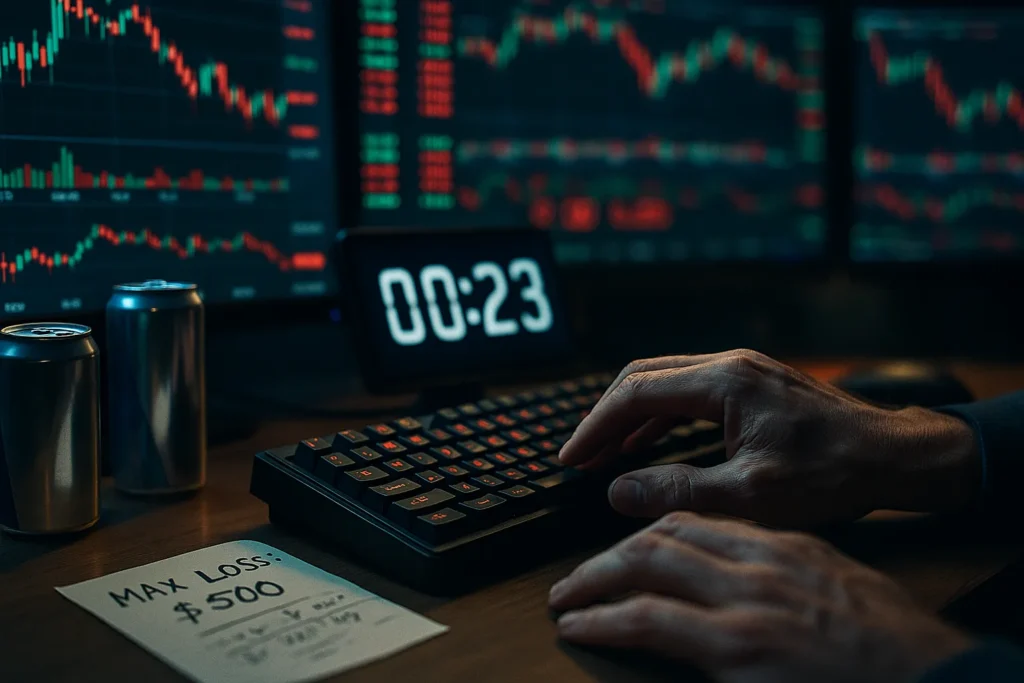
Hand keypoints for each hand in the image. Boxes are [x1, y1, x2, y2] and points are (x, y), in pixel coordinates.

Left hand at [550, 513, 972, 682]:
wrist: (932, 674)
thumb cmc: (889, 642)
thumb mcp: (834, 588)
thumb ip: (779, 571)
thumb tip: (732, 575)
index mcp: (783, 544)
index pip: (696, 521)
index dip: (648, 530)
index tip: (624, 547)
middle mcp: (759, 561)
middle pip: (663, 534)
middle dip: (612, 552)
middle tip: (579, 576)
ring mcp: (746, 600)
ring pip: (645, 564)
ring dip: (595, 578)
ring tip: (567, 597)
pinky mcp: (737, 646)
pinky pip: (647, 620)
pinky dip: (603, 618)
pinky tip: (580, 626)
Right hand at [559, 350, 979, 527]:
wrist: (894, 455)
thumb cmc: (832, 472)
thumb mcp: (750, 494)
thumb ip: (678, 490)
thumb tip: (618, 489)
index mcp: (724, 381)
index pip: (635, 393)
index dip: (594, 427)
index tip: (570, 458)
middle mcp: (729, 364)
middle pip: (643, 377)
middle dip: (604, 417)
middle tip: (578, 456)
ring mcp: (742, 370)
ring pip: (664, 382)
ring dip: (629, 416)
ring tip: (602, 454)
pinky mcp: (753, 384)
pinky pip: (689, 391)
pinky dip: (659, 416)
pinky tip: (647, 443)